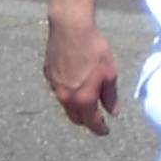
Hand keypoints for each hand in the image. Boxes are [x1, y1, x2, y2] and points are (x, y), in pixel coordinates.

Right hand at [44, 12, 119, 135]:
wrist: (70, 29)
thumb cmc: (94, 50)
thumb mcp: (110, 73)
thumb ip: (110, 96)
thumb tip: (113, 112)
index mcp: (82, 99)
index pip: (91, 122)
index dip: (99, 129)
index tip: (105, 131)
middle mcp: (65, 97)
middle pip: (76, 117)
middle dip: (87, 120)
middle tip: (97, 118)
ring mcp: (54, 86)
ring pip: (66, 105)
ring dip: (77, 106)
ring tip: (88, 100)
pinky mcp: (47, 75)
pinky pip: (59, 90)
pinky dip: (68, 92)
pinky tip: (76, 82)